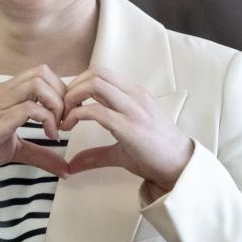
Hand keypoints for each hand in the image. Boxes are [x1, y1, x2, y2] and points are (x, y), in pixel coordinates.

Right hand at [0, 65, 71, 193]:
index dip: (61, 90)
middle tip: (64, 121)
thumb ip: (39, 154)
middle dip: (62, 95)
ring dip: (56, 105)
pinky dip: (46, 120)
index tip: (65, 116)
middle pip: (42, 72)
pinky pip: (28, 109)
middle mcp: (3, 93)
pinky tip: (48, 137)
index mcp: (7, 93)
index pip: (41, 73)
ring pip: (37, 84)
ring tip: (56, 128)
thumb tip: (65, 167)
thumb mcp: (13, 149)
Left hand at [61, 66, 193, 194]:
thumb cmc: (155, 156)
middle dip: (71, 88)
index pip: (100, 74)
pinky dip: (75, 115)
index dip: (77, 84)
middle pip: (94, 73)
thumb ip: (95, 153)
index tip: (67, 105)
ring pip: (94, 84)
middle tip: (61, 110)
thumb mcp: (121, 149)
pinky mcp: (130, 127)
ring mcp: (133, 109)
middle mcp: (134, 96)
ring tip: (64, 118)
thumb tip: (72, 164)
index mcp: (134, 95)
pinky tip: (68, 128)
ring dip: (71, 98)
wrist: (180, 168)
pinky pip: (96, 111)